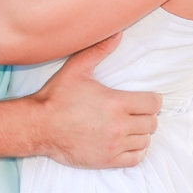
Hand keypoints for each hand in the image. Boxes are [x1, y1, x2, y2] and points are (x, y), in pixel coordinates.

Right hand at [28, 33, 162, 168]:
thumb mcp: (77, 68)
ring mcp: (114, 145)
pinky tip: (127, 142)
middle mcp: (119, 126)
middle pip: (151, 122)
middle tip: (135, 111)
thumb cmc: (57, 97)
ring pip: (145, 140)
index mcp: (116, 103)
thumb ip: (99, 50)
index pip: (153, 103)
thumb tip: (117, 32)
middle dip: (146, 115)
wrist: (39, 126)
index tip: (145, 99)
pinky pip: (136, 158)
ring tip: (130, 125)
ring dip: (140, 132)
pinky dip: (136, 150)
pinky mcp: (107, 160)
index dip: (151, 100)